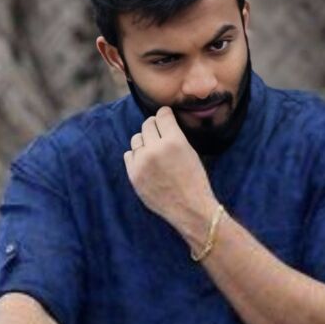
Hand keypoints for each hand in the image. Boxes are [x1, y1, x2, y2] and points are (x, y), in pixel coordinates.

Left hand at [123, 106, 218, 233]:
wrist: (190, 209)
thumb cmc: (195, 182)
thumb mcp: (191, 152)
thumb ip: (174, 136)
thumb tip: (162, 123)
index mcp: (174, 141)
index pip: (162, 115)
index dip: (164, 114)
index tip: (165, 116)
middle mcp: (155, 149)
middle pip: (147, 125)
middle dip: (154, 126)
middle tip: (159, 133)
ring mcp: (142, 163)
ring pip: (136, 139)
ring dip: (144, 141)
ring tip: (153, 151)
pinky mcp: (133, 175)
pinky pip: (129, 155)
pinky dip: (136, 156)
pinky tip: (146, 162)